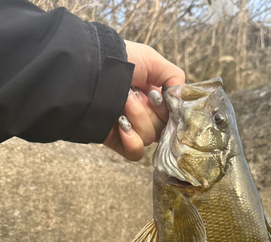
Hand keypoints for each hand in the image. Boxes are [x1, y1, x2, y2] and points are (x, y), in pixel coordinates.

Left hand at [104, 41, 184, 160]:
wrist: (88, 70)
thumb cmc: (120, 60)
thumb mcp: (152, 60)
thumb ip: (174, 77)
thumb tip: (182, 98)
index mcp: (153, 97)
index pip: (172, 115)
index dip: (169, 110)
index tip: (159, 97)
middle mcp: (144, 114)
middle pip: (163, 128)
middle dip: (150, 110)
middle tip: (134, 92)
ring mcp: (131, 129)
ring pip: (150, 138)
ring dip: (137, 117)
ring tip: (121, 99)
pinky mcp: (118, 141)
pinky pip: (136, 153)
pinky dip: (132, 141)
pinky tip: (121, 125)